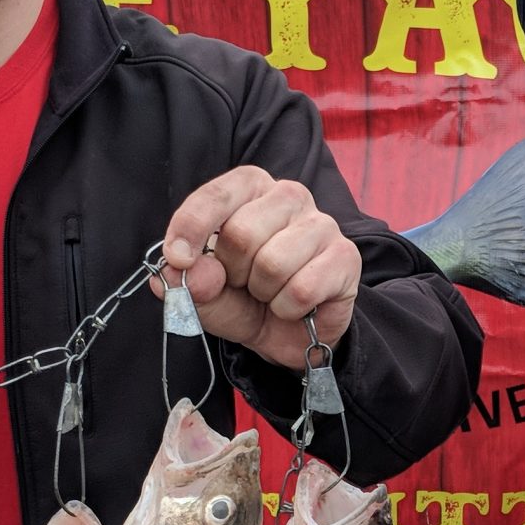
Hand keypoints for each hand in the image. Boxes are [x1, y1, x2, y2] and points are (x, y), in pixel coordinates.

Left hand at [159, 168, 358, 371]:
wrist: (290, 336)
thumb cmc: (246, 300)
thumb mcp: (205, 294)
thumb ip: (189, 281)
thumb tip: (189, 269)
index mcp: (251, 189)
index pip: (217, 194)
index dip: (191, 226)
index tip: (179, 258)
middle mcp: (289, 196)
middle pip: (242, 234)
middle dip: (233, 273)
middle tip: (244, 283)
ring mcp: (322, 224)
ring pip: (272, 264)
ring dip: (263, 293)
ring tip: (270, 293)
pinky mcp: (346, 256)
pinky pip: (302, 290)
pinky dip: (288, 309)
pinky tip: (295, 306)